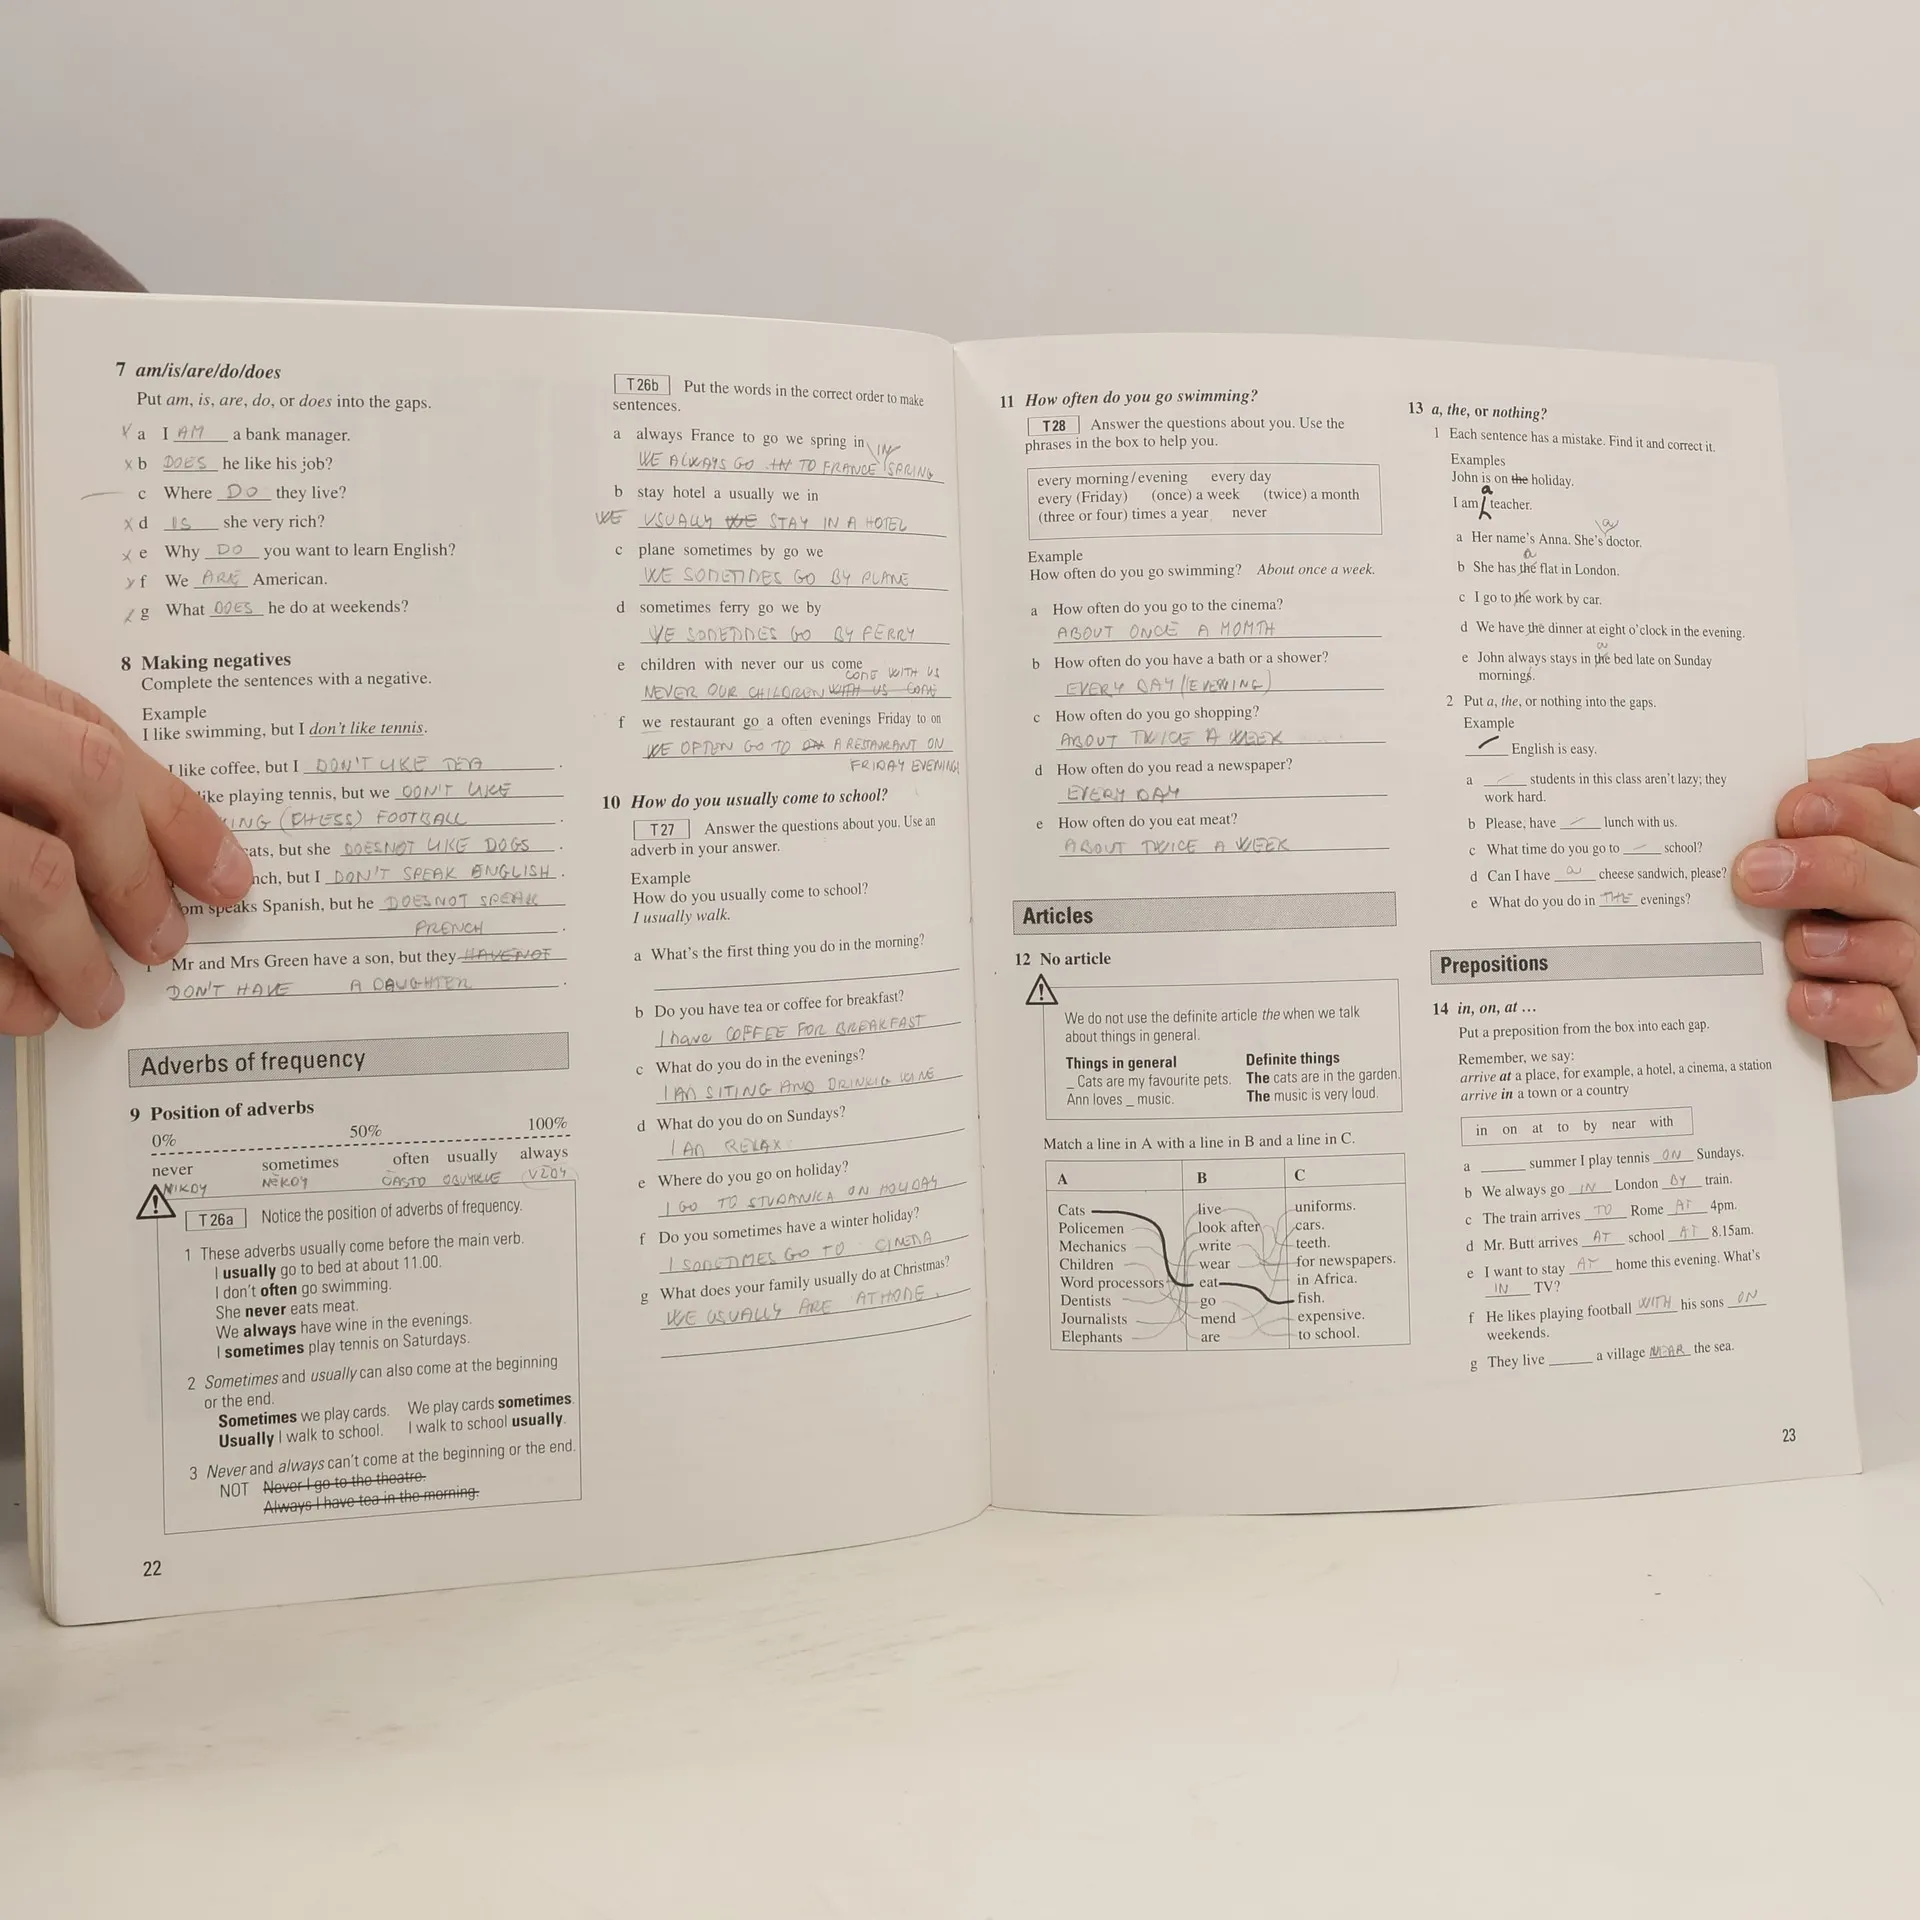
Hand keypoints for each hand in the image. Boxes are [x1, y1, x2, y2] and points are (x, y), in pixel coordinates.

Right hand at [0, 654, 251, 1032]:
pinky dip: (4, 986)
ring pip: (27, 873)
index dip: (175, 818)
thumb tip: (152, 844)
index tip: (229, 879)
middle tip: (165, 942)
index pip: (96, 741)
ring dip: (77, 951)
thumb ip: (44, 757)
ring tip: (97, 997)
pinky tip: (28, 1005)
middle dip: (140, 876)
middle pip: (86, 784)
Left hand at [1732, 741, 1919, 1097]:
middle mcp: (1913, 920)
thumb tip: (1808, 772)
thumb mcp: (1768, 859)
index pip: (1899, 816)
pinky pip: (1889, 1033)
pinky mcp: (1889, 1057)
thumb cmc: (1754, 938)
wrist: (1718, 1039)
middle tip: (1755, 873)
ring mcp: (1912, 992)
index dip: (1854, 805)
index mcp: (1892, 864)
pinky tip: (1799, 1000)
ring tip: (1790, 942)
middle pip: (1907, 878)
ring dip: (1840, 941)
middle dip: (1832, 866)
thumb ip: (1804, 808)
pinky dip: (1843, 1011)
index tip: (1793, 807)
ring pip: (1905, 950)